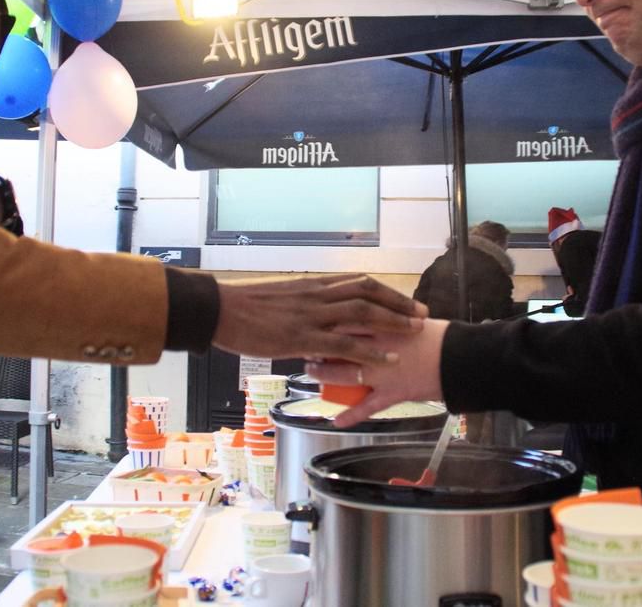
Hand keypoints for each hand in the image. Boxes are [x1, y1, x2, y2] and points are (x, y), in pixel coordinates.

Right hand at [212, 274, 427, 365]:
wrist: (220, 310)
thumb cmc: (245, 307)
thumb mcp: (281, 300)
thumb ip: (304, 306)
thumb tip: (317, 316)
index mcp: (313, 286)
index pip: (359, 282)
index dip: (387, 291)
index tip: (406, 299)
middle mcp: (317, 296)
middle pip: (368, 293)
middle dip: (399, 303)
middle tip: (421, 314)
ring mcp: (311, 316)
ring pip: (362, 314)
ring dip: (392, 322)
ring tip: (414, 331)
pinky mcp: (301, 337)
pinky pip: (343, 344)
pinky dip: (369, 351)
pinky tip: (386, 359)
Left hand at [307, 318, 448, 427]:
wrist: (461, 358)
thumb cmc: (439, 337)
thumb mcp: (411, 318)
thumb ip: (389, 316)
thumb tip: (372, 310)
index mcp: (384, 324)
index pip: (344, 319)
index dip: (324, 322)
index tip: (312, 322)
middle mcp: (378, 347)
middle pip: (338, 346)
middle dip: (318, 347)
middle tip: (305, 348)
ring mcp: (384, 372)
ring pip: (346, 375)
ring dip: (325, 376)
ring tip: (313, 374)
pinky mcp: (393, 394)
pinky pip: (368, 407)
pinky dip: (351, 415)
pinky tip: (336, 420)